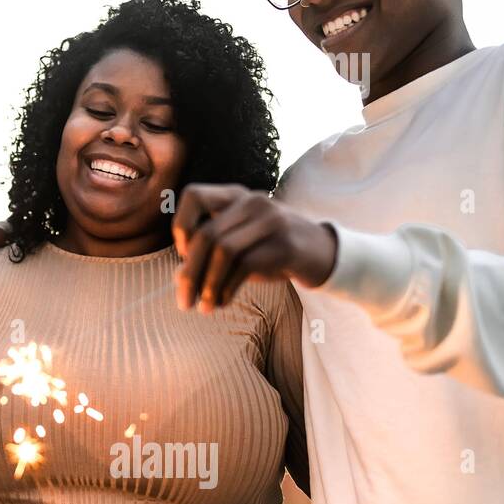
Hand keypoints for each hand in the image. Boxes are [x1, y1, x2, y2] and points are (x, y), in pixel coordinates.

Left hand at [172, 183, 337, 311]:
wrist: (323, 254)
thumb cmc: (270, 251)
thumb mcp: (238, 245)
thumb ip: (209, 254)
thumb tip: (180, 279)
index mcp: (235, 196)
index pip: (193, 196)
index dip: (181, 226)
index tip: (184, 254)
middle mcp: (251, 202)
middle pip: (205, 234)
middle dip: (189, 273)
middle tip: (184, 301)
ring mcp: (270, 221)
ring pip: (223, 250)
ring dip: (207, 285)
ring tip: (203, 307)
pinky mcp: (285, 245)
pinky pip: (244, 266)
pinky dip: (227, 288)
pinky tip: (222, 302)